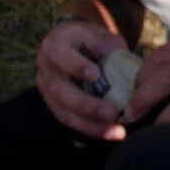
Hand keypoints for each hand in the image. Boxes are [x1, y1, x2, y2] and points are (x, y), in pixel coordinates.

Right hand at [37, 18, 130, 139]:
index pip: (59, 54)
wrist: (77, 44)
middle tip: (111, 113)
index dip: (75, 65)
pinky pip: (69, 120)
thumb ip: (111, 50)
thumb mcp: (102, 36)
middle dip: (85, 104)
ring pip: (62, 110)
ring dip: (89, 124)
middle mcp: (45, 67)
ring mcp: (46, 88)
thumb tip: (125, 72)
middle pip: (59, 89)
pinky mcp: (54, 104)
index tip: (96, 75)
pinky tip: (109, 132)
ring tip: (114, 130)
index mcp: (55, 44)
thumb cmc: (92, 40)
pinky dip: (89, 128)